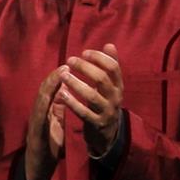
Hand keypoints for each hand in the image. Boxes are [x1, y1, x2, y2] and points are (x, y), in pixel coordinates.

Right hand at [25, 66, 68, 179]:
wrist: (38, 168)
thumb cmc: (48, 147)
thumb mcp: (57, 124)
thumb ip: (59, 109)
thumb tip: (65, 92)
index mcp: (45, 111)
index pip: (51, 90)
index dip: (59, 77)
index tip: (70, 65)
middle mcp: (38, 113)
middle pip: (44, 90)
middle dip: (55, 76)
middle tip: (67, 64)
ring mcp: (35, 122)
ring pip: (40, 99)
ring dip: (50, 86)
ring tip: (61, 74)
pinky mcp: (35, 133)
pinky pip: (39, 116)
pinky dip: (44, 104)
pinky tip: (51, 96)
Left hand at [60, 43, 122, 157]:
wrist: (108, 134)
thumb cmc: (106, 103)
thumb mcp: (111, 86)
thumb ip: (110, 67)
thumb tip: (109, 45)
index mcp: (119, 86)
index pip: (113, 67)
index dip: (99, 57)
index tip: (84, 52)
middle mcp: (115, 98)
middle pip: (102, 79)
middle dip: (85, 68)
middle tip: (70, 60)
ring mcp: (106, 112)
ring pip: (91, 96)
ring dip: (76, 83)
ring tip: (63, 75)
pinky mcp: (96, 124)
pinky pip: (83, 112)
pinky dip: (72, 102)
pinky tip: (61, 94)